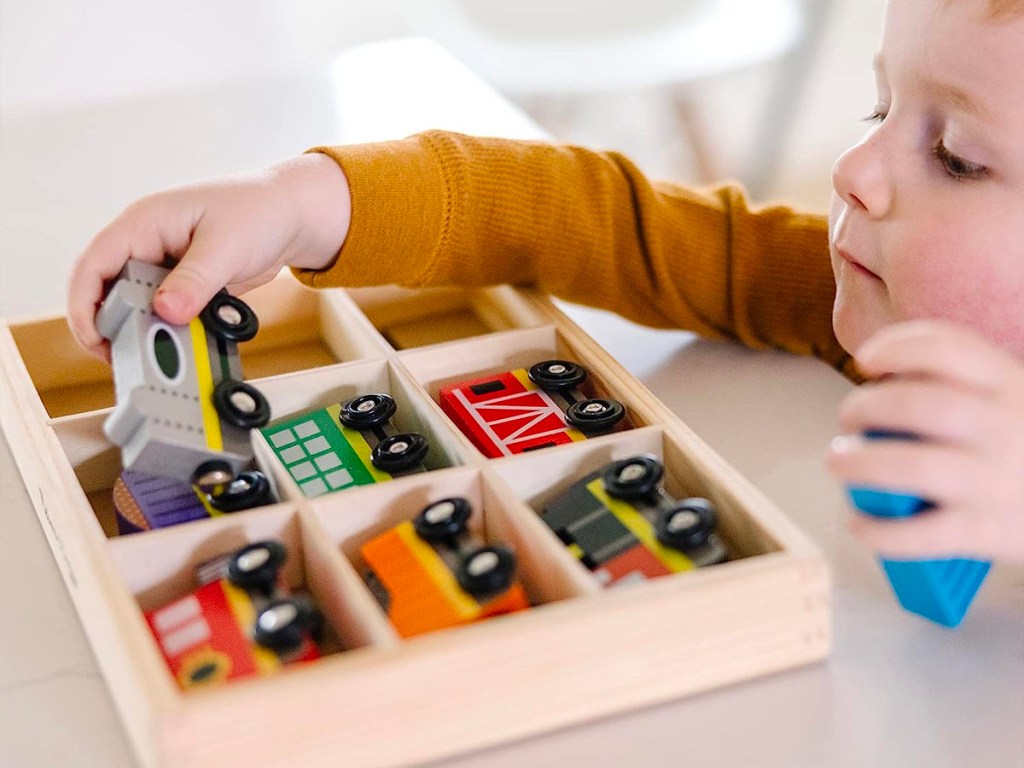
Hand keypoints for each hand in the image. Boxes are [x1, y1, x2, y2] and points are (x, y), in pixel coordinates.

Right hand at [67, 152, 350, 359]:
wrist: (293, 216)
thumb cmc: (260, 211)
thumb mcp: (227, 246)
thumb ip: (196, 280)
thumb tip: (167, 311)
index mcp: (144, 224)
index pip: (94, 264)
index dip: (85, 304)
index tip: (95, 339)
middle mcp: (147, 245)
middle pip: (109, 291)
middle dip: (114, 325)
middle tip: (130, 358)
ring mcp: (165, 266)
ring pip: (137, 306)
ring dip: (145, 331)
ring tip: (162, 355)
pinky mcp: (184, 285)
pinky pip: (166, 313)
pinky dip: (171, 330)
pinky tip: (185, 346)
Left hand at [827, 320, 1023, 562]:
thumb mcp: (1014, 401)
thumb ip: (966, 386)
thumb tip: (884, 384)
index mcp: (1011, 385)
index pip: (950, 349)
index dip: (898, 347)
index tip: (865, 360)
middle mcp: (1006, 427)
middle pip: (919, 405)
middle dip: (866, 407)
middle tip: (848, 420)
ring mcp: (996, 480)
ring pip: (912, 466)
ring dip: (860, 463)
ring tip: (838, 462)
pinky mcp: (988, 531)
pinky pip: (921, 532)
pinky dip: (879, 529)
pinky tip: (859, 524)